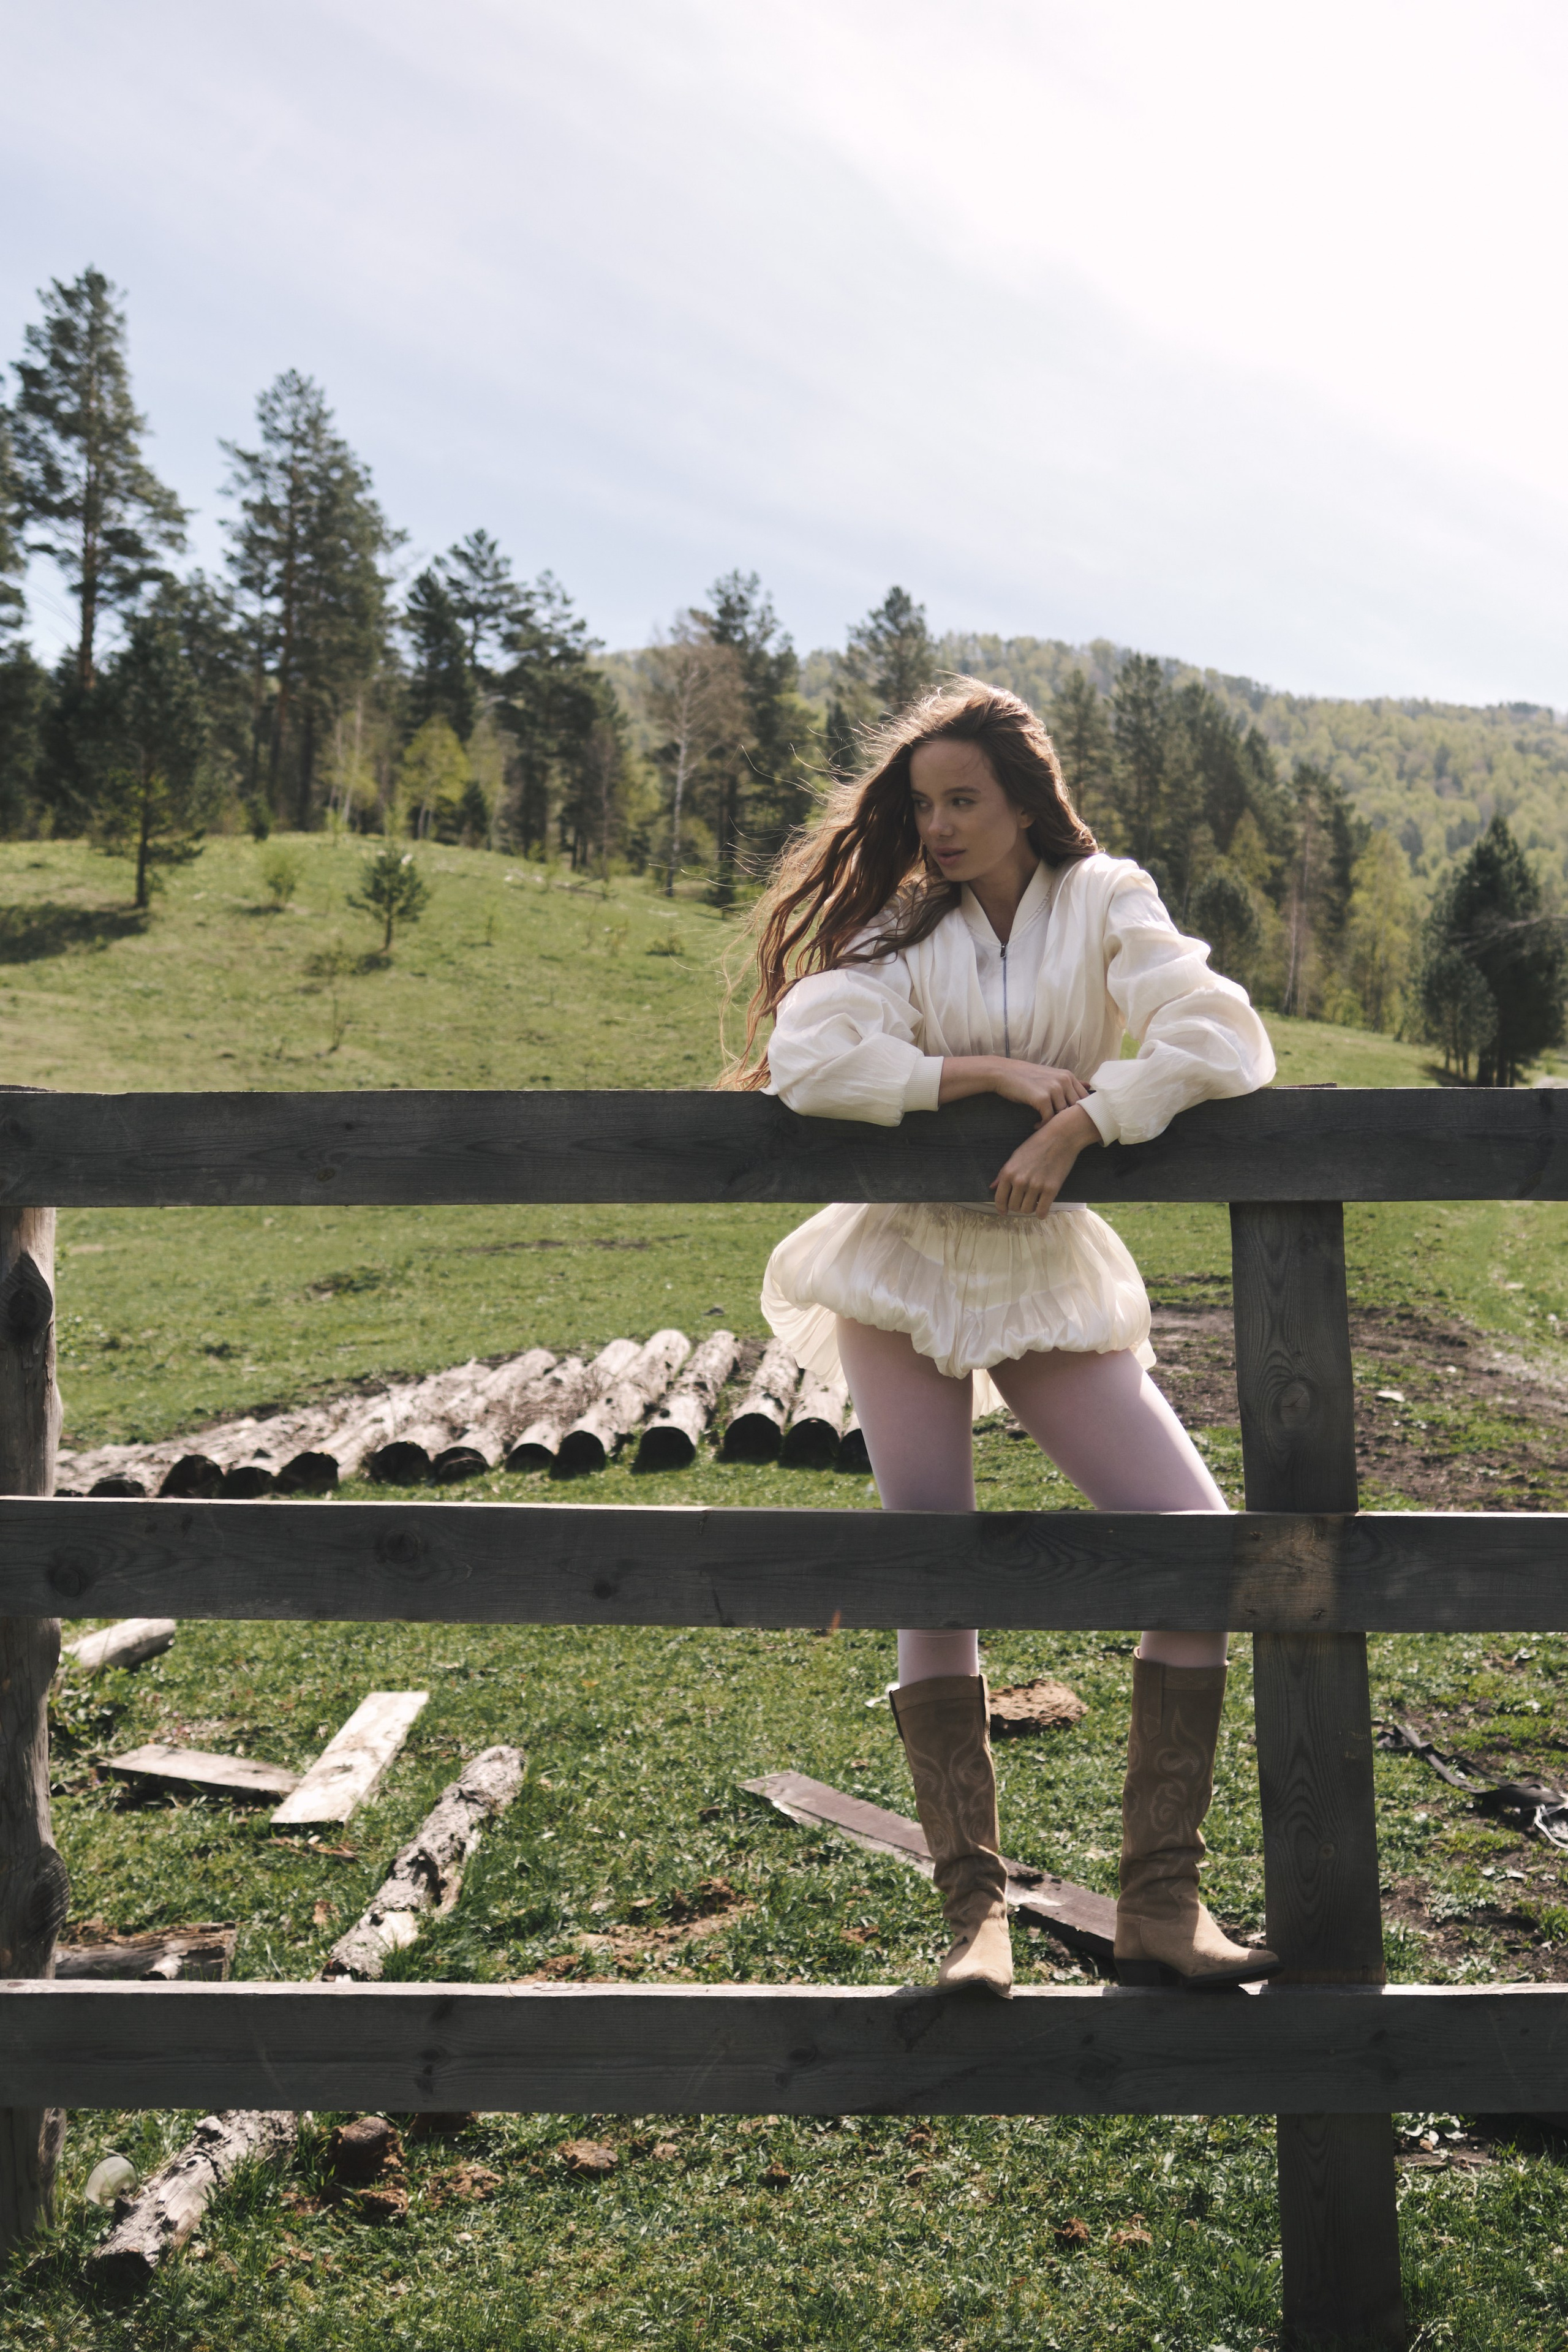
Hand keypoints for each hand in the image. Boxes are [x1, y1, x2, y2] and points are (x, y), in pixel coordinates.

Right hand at [937, 1055, 1090, 1118]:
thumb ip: (1069, 1082)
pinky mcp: (1042, 1098)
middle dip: (1068, 1120)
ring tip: (1044, 1126)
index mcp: (1068, 1076)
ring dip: (1054, 1124)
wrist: (1004, 1073)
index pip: (1085, 1099)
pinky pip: (1049, 1118)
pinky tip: (1035, 1125)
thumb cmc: (1026, 1076)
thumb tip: (1088, 1086)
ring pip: (1063, 1115)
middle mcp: (1064, 1080)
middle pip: (1076, 1108)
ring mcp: (1054, 1089)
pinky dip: (1042, 1125)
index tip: (1070, 1121)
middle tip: (1058, 1127)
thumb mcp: (1051, 1075)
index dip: (1080, 1113)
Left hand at [992, 1101, 1098, 1215]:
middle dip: (1017, 1207)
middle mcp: (1020, 1181)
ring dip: (1030, 1208)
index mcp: (1009, 1173)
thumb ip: (1003, 1174)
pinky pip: (1042, 1212)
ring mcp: (1036, 1186)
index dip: (1001, 1208)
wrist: (1060, 1137)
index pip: (1000, 1199)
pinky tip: (1042, 1208)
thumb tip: (992, 1187)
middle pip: (1014, 1207)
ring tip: (1034, 1201)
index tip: (1004, 1212)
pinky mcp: (1051, 1189)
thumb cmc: (1037, 1145)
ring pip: (1027, 1210)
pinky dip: (1041, 1213)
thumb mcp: (1015, 1156)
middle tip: (1024, 1201)